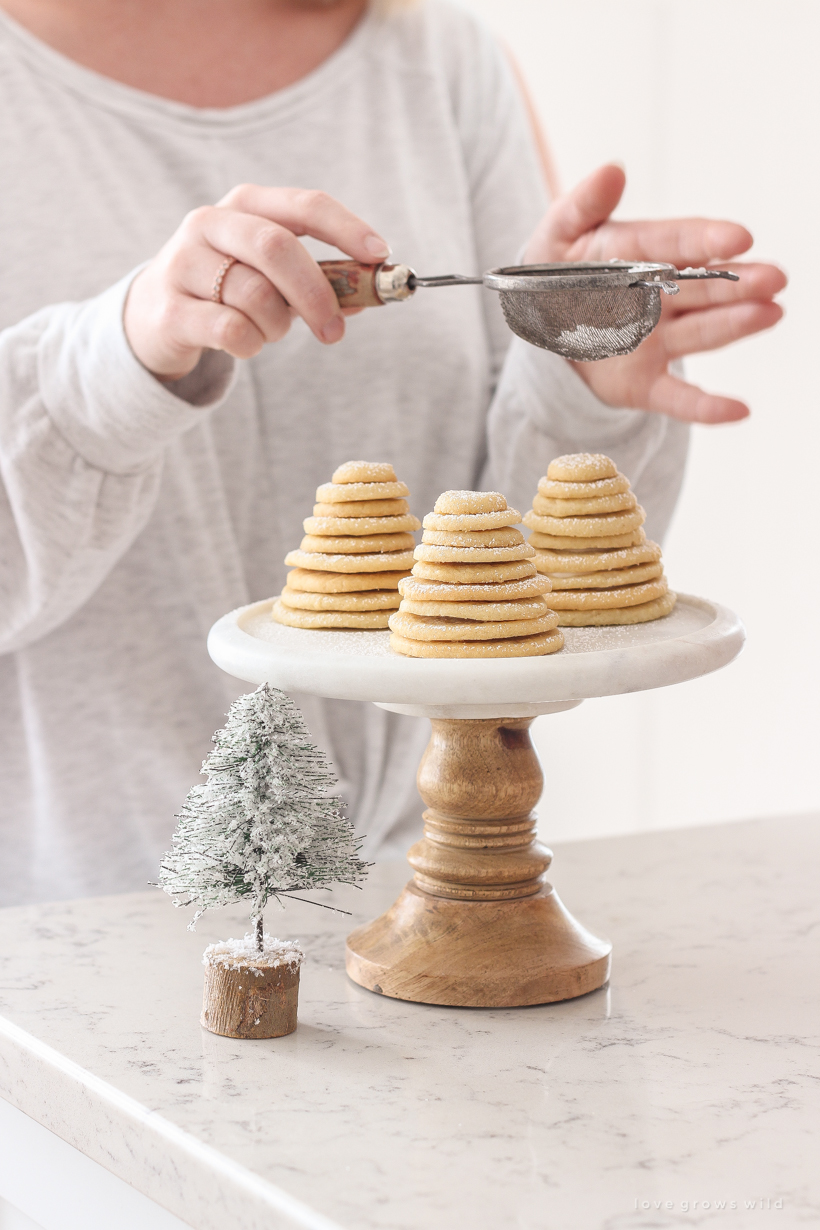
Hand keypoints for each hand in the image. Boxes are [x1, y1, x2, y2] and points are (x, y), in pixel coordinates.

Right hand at [124, 185, 389, 379]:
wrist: (154, 316)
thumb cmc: (228, 291)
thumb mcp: (272, 276)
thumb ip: (318, 281)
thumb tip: (368, 296)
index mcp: (245, 205)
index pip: (305, 205)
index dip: (347, 229)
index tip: (380, 255)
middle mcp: (210, 223)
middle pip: (278, 249)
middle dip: (316, 294)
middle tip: (334, 331)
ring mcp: (184, 263)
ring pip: (255, 296)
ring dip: (277, 326)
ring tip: (269, 330)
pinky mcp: (170, 308)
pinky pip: (231, 329)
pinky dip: (251, 344)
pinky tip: (245, 342)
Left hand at [523, 165, 785, 422]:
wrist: (538, 324)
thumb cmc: (553, 271)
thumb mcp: (558, 234)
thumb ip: (582, 205)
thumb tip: (612, 170)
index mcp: (642, 256)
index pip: (677, 244)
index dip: (705, 240)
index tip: (738, 237)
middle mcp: (660, 298)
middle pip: (702, 289)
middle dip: (739, 284)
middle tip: (775, 278)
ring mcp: (657, 342)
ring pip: (700, 334)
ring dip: (735, 326)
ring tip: (770, 313)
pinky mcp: (645, 384)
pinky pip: (678, 399)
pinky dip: (707, 408)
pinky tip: (739, 411)